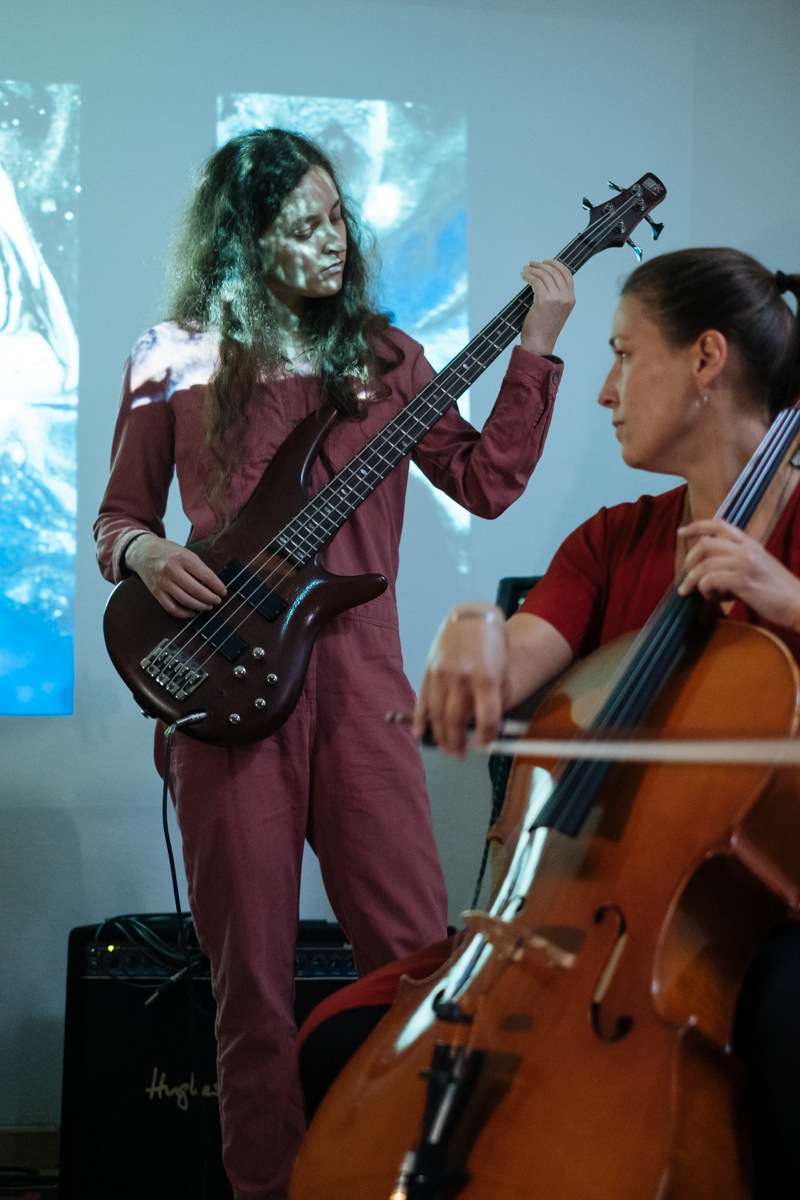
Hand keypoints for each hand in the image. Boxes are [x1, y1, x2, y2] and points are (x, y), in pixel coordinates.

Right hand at [124, 534, 226, 617]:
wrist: (142, 552)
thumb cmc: (168, 552)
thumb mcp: (185, 552)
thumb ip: (198, 568)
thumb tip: (214, 586)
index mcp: (183, 558)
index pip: (205, 575)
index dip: (217, 586)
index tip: (223, 592)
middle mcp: (172, 570)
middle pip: (196, 590)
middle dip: (210, 598)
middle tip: (217, 601)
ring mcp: (163, 582)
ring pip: (185, 601)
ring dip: (199, 606)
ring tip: (208, 606)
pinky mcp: (156, 592)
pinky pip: (171, 608)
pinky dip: (183, 613)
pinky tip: (192, 613)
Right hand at [413, 604, 508, 758]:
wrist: (470, 617)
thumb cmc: (491, 644)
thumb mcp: (504, 670)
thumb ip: (496, 698)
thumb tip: (488, 728)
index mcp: (486, 677)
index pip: (486, 718)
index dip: (486, 737)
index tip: (484, 745)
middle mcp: (461, 677)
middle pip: (457, 721)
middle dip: (458, 743)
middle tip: (460, 755)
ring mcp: (441, 675)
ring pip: (437, 715)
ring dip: (440, 737)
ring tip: (446, 750)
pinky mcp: (429, 671)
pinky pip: (423, 701)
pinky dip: (421, 720)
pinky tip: (421, 734)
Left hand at [519, 259, 574, 355]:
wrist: (540, 343)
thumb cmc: (544, 329)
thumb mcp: (556, 311)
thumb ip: (556, 296)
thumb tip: (545, 279)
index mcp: (571, 299)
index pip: (567, 274)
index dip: (556, 264)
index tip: (545, 262)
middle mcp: (566, 297)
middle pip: (555, 272)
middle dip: (541, 265)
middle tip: (531, 264)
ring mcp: (556, 298)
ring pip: (545, 275)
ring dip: (533, 270)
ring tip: (525, 270)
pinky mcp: (544, 300)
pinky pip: (536, 281)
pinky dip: (528, 276)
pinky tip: (523, 277)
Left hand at [677, 519, 799, 630]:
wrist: (799, 603)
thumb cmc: (776, 590)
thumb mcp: (757, 567)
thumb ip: (734, 563)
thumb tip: (707, 574)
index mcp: (749, 543)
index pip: (719, 525)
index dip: (696, 526)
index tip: (680, 532)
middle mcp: (746, 548)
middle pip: (705, 544)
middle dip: (689, 560)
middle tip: (685, 576)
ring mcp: (745, 563)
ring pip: (705, 564)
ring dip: (692, 579)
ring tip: (690, 591)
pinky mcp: (744, 580)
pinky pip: (711, 579)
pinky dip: (704, 588)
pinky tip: (709, 596)